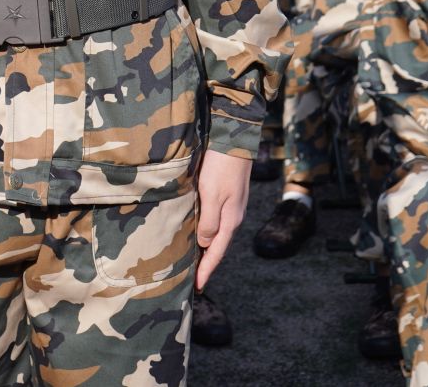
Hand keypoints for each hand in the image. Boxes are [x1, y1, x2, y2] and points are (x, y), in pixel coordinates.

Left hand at [195, 149, 251, 288]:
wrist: (235, 140)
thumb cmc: (221, 167)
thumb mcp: (212, 196)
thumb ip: (209, 222)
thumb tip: (204, 244)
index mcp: (230, 221)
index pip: (216, 253)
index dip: (206, 270)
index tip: (197, 287)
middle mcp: (233, 217)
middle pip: (217, 246)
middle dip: (206, 264)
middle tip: (193, 280)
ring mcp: (231, 207)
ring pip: (216, 234)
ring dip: (205, 249)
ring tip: (194, 261)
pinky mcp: (227, 196)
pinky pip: (215, 222)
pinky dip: (207, 233)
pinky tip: (199, 233)